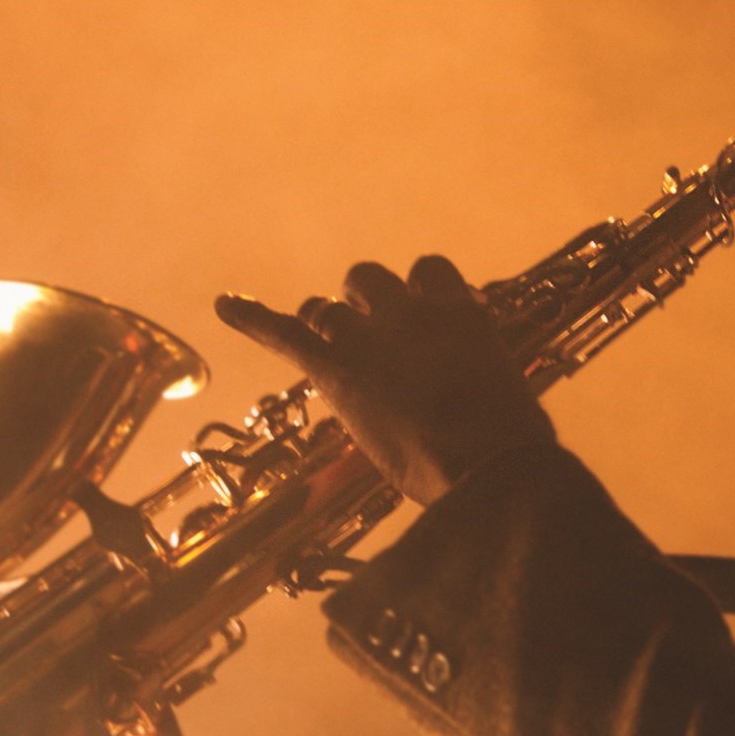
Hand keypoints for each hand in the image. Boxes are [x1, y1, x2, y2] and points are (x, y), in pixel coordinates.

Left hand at [214, 253, 549, 507]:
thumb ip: (477, 381)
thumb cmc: (508, 447)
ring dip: (322, 326)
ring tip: (326, 353)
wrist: (485, 465)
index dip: (418, 293)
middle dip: (361, 304)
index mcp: (459, 312)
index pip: (429, 270)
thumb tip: (473, 404)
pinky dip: (251, 318)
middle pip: (367, 280)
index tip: (422, 316)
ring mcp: (368, 336)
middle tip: (366, 340)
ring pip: (325, 309)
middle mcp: (410, 310)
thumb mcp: (505, 398)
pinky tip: (226, 305)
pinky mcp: (335, 368)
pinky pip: (283, 333)